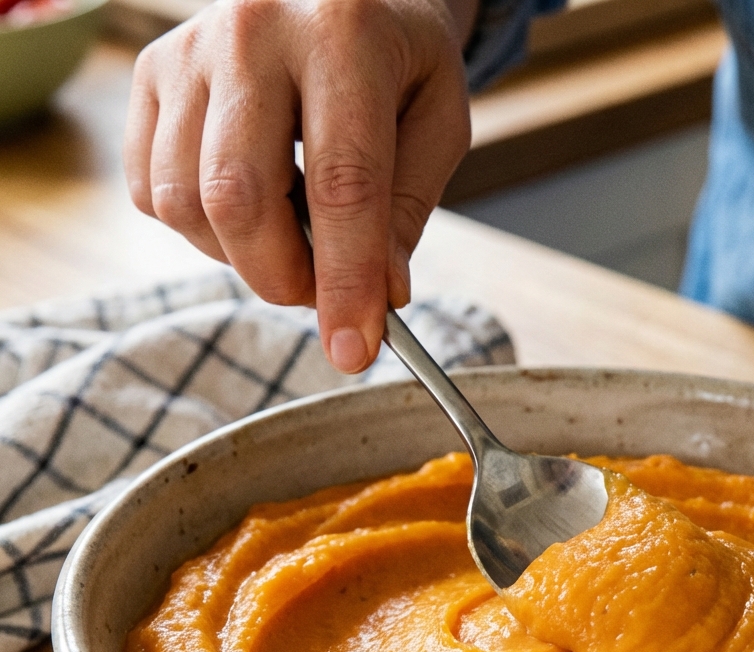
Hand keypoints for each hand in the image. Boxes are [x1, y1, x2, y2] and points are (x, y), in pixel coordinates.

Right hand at [124, 0, 475, 372]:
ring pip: (185, 205)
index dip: (346, 283)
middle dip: (282, 278)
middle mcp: (251, 31)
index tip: (353, 352)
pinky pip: (154, 193)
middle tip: (323, 292)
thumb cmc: (397, 62)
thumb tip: (380, 297)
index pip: (342, 186)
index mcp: (344, 34)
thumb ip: (407, 211)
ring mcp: (187, 50)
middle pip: (239, 199)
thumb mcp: (438, 124)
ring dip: (243, 255)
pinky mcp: (149, 76)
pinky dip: (203, 230)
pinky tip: (251, 202)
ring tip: (292, 232)